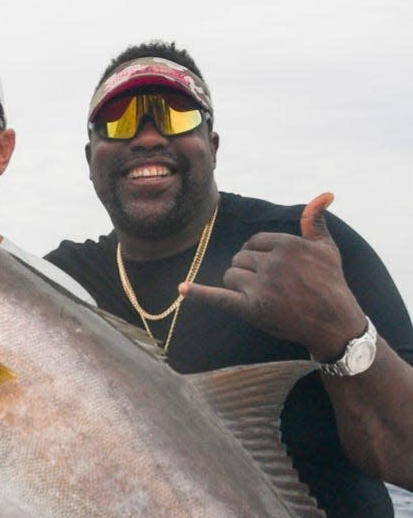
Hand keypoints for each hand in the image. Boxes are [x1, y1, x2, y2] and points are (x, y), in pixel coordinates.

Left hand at [179, 193, 366, 359]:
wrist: (334, 323)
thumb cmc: (330, 284)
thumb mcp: (327, 249)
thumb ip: (316, 221)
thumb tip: (323, 194)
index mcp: (287, 245)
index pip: (254, 242)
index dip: (259, 255)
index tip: (272, 268)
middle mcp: (273, 263)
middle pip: (240, 258)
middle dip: (249, 270)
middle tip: (271, 286)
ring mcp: (261, 286)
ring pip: (230, 275)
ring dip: (239, 285)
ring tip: (263, 296)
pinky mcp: (251, 309)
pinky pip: (218, 297)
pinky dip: (199, 293)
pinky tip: (182, 288)